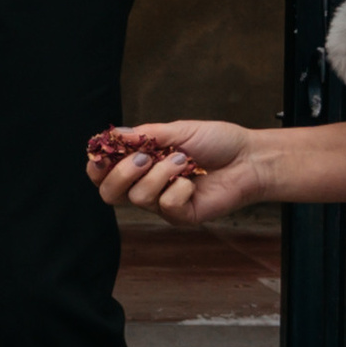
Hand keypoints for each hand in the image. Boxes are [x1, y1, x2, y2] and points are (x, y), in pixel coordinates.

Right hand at [90, 120, 269, 222]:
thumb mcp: (178, 131)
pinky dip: (179, 189)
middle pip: (110, 193)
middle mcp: (146, 185)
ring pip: (139, 197)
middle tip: (145, 158)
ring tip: (184, 160)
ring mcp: (163, 203)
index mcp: (140, 163)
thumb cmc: (216, 142)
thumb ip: (145, 135)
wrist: (249, 158)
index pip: (104, 173)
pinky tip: (193, 180)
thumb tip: (115, 135)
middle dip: (122, 173)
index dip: (96, 166)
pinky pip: (166, 206)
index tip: (101, 154)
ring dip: (160, 174)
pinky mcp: (182, 215)